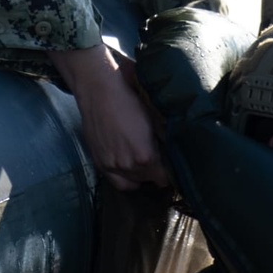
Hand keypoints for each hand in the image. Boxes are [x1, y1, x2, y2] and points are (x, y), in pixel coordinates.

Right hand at [50, 43, 169, 191]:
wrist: (98, 89)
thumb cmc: (128, 98)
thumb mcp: (154, 116)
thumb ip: (163, 138)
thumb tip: (174, 149)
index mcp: (145, 155)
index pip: (164, 177)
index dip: (169, 171)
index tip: (171, 165)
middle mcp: (128, 165)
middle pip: (148, 180)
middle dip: (155, 171)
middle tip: (158, 159)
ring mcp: (111, 166)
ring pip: (132, 182)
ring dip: (140, 176)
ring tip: (144, 163)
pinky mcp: (99, 162)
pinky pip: (115, 181)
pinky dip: (124, 178)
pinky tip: (128, 166)